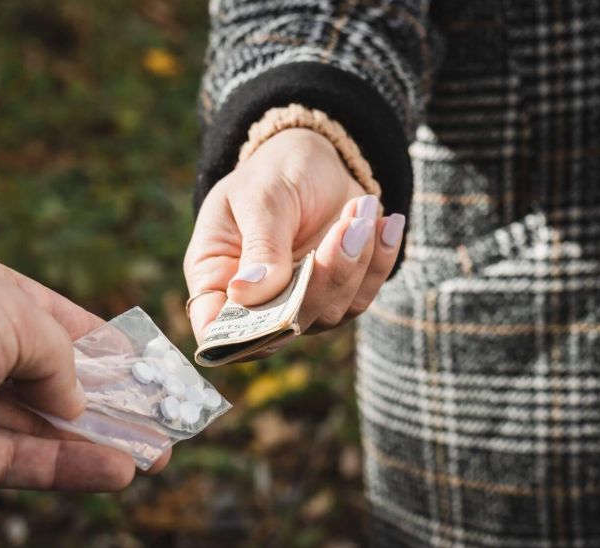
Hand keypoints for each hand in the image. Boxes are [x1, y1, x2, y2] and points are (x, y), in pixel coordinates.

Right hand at [184, 128, 405, 353]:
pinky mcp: (336, 293)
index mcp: (216, 277)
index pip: (215, 328)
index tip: (273, 311)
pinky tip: (384, 224)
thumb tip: (247, 292)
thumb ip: (260, 246)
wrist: (314, 158)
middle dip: (323, 280)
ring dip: (355, 261)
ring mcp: (297, 301)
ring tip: (360, 208)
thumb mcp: (260, 197)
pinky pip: (362, 296)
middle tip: (347, 227)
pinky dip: (379, 261)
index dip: (236, 337)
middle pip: (285, 326)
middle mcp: (255, 301)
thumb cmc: (272, 172)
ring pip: (329, 312)